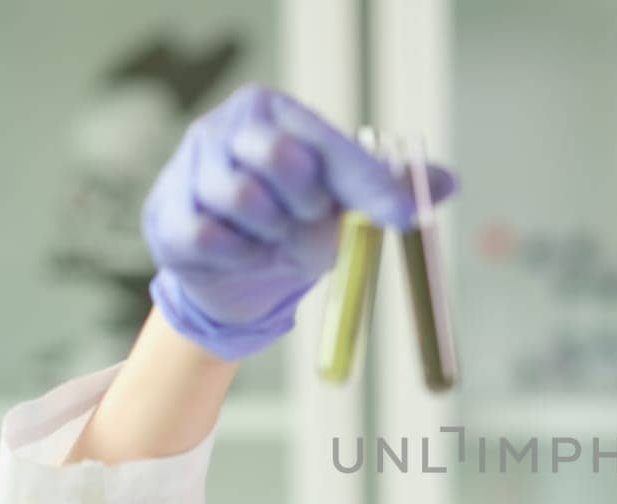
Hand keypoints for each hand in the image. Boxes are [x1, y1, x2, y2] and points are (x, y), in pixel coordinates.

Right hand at [141, 83, 456, 360]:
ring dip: (271, 234)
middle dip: (307, 203)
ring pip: (244, 202)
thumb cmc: (290, 223)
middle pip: (280, 158)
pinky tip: (240, 252)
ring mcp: (190, 167)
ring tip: (269, 237)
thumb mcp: (343, 204)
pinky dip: (237, 254)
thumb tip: (449, 181)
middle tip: (306, 218)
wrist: (234, 277)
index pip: (327, 142)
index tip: (403, 217)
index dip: (369, 183)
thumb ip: (388, 191)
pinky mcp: (167, 215)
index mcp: (273, 112)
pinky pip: (211, 237)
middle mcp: (226, 128)